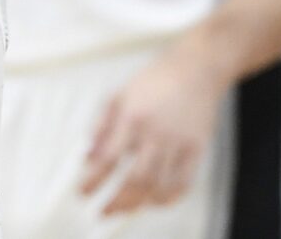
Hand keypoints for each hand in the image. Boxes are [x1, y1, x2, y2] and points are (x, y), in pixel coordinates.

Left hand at [81, 41, 226, 215]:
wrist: (195, 70)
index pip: (108, 158)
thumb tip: (87, 157)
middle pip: (134, 178)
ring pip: (158, 184)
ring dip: (139, 203)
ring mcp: (178, 142)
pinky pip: (184, 182)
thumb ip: (101, 126)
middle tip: (103, 211)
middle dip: (116, 200)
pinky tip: (155, 202)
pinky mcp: (197, 149)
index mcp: (132, 117)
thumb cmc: (153, 81)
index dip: (93, 180)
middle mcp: (155, 133)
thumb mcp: (119, 95)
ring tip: (125, 209)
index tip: (82, 193)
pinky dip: (169, 198)